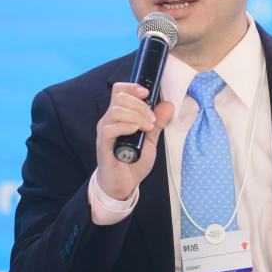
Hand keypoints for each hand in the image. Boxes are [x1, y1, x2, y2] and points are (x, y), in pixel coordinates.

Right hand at [94, 83, 174, 200]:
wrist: (123, 184)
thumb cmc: (133, 161)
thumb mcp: (150, 140)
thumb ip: (157, 123)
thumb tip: (168, 105)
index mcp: (120, 116)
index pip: (120, 90)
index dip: (133, 87)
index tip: (148, 94)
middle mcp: (110, 120)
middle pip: (120, 97)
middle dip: (140, 105)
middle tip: (152, 120)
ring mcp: (105, 131)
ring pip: (116, 110)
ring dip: (136, 116)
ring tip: (147, 128)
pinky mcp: (103, 144)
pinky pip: (109, 129)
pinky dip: (125, 126)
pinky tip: (136, 131)